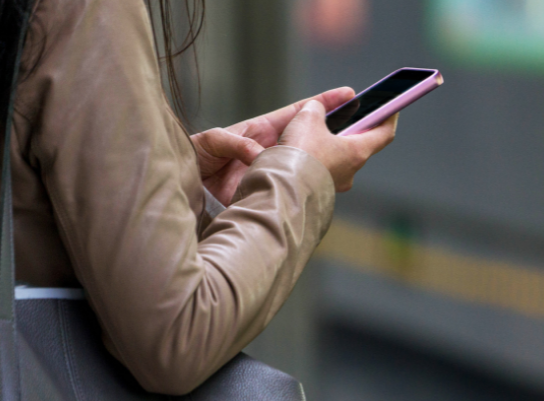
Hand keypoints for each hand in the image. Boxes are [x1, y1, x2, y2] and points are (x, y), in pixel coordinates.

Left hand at [191, 87, 355, 204]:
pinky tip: (317, 193)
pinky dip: (305, 191)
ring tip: (348, 165)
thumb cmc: (193, 161)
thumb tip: (259, 156)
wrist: (180, 191)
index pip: (299, 114)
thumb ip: (235, 144)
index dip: (324, 104)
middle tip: (363, 129)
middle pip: (310, 140)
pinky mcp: (269, 194)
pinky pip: (292, 191)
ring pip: (307, 168)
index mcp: (260, 132)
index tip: (349, 94)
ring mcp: (272, 174)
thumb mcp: (212, 143)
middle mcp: (271, 152)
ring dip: (324, 167)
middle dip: (336, 136)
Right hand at [279, 100, 397, 191]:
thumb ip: (316, 109)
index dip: (388, 117)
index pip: (384, 133)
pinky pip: (323, 168)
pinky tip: (304, 149)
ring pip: (339, 157)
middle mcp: (350, 170)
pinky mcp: (319, 189)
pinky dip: (318, 156)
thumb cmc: (299, 154)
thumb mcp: (307, 118)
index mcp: (357, 152)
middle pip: (359, 145)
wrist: (278, 189)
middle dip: (354, 129)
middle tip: (350, 115)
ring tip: (318, 129)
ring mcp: (335, 182)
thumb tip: (315, 109)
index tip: (391, 107)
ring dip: (333, 143)